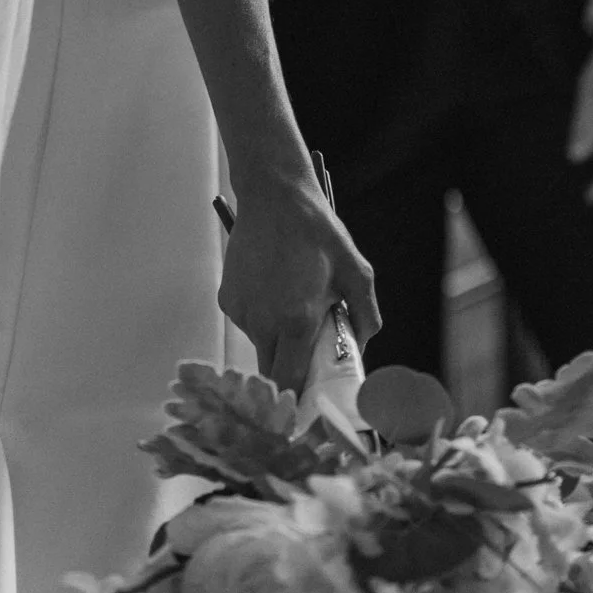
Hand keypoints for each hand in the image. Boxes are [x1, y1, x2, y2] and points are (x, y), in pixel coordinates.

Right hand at [218, 172, 379, 398]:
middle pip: (272, 370)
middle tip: (310, 348)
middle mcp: (262, 322)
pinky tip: (274, 290)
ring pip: (260, 346)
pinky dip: (262, 319)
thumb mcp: (356, 273)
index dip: (300, 395)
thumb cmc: (318, 234)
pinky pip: (247, 324)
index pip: (289, 382)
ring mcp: (240, 311)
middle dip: (291, 368)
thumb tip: (359, 348)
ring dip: (277, 340)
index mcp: (296, 321)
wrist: (274, 197)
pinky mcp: (226, 299)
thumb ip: (365, 317)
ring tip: (293, 305)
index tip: (313, 395)